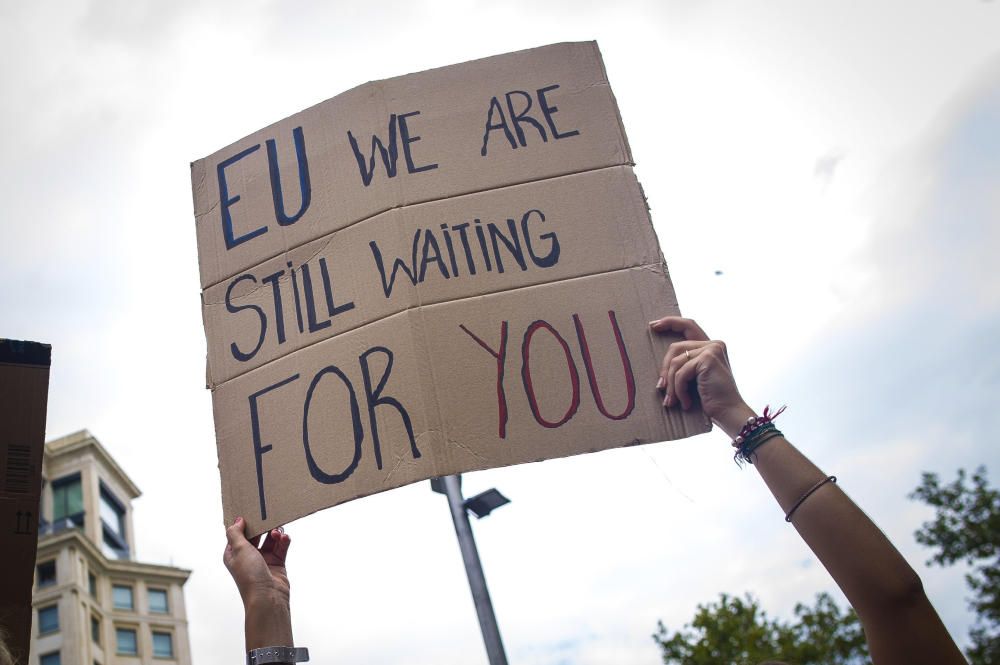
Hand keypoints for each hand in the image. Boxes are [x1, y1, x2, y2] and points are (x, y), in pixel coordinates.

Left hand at [224, 517, 290, 608]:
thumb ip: (236, 533)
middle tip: (269, 517)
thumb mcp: (238, 550)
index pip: (237, 534)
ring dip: (275, 534)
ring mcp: (263, 560)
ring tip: (278, 532)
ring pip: (270, 540)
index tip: (251, 511)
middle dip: (263, 527)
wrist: (268, 597)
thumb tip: (237, 520)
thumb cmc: (250, 576)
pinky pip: (281, 547)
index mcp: (234, 554)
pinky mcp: (277, 563)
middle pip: (256, 536)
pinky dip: (284, 541)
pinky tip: (285, 539)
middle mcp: (248, 557)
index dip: (244, 524)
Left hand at [649, 316, 753, 437]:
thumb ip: (684, 365)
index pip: (688, 325)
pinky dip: (679, 390)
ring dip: (671, 384)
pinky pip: (681, 373)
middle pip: (676, 347)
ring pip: (676, 362)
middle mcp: (714, 344)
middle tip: (660, 387)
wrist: (728, 413)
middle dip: (665, 368)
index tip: (653, 326)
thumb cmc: (711, 399)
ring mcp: (712, 350)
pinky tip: (685, 403)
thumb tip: (660, 367)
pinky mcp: (708, 359)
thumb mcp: (695, 378)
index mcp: (712, 346)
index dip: (670, 322)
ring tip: (672, 401)